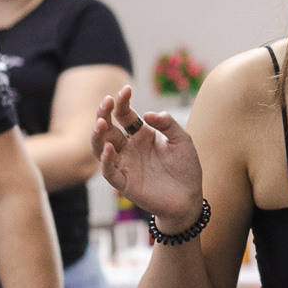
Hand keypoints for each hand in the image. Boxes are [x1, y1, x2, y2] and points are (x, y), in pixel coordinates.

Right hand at [91, 86, 200, 230]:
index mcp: (141, 134)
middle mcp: (128, 148)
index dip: (122, 101)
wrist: (189, 197)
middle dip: (103, 113)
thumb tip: (147, 114)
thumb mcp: (182, 140)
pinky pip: (109, 171)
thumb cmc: (186, 168)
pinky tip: (109, 149)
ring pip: (100, 148)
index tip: (126, 90)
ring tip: (101, 123)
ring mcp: (124, 164)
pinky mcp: (124, 183)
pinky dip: (105, 160)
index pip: (124, 114)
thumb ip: (167, 124)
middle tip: (106, 101)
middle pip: (107, 128)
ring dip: (97, 135)